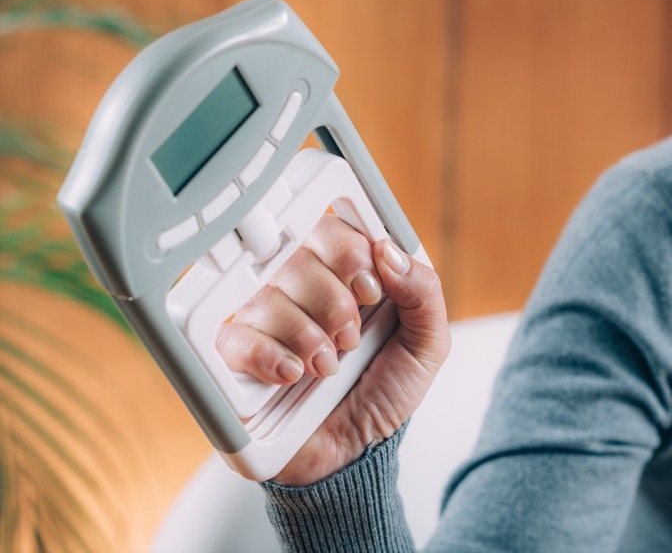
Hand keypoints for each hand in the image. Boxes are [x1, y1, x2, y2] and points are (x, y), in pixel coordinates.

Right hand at [215, 214, 450, 484]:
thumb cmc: (385, 392)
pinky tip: (292, 375)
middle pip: (297, 255)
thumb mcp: (426, 345)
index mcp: (344, 275)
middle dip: (334, 303)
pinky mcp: (235, 356)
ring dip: (307, 336)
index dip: (349, 252)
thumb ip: (423, 292)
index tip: (370, 291)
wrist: (354, 453)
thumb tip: (389, 250)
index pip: (332, 229)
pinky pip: (233, 335)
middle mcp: (300, 289)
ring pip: (267, 294)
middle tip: (349, 340)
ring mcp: (264, 320)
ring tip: (326, 367)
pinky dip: (268, 355)